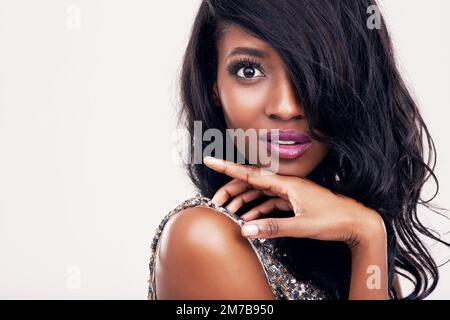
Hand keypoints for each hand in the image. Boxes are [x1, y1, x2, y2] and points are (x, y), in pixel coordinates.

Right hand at [204, 156, 386, 248]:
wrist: (358, 223)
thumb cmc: (334, 221)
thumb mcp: (302, 227)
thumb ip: (273, 228)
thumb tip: (244, 228)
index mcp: (287, 184)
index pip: (251, 173)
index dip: (228, 168)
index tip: (210, 160)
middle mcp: (287, 185)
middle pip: (251, 183)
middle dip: (231, 191)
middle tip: (215, 202)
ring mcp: (291, 193)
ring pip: (260, 193)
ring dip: (243, 201)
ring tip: (227, 211)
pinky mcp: (295, 202)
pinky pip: (270, 202)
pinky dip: (257, 209)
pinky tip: (249, 218)